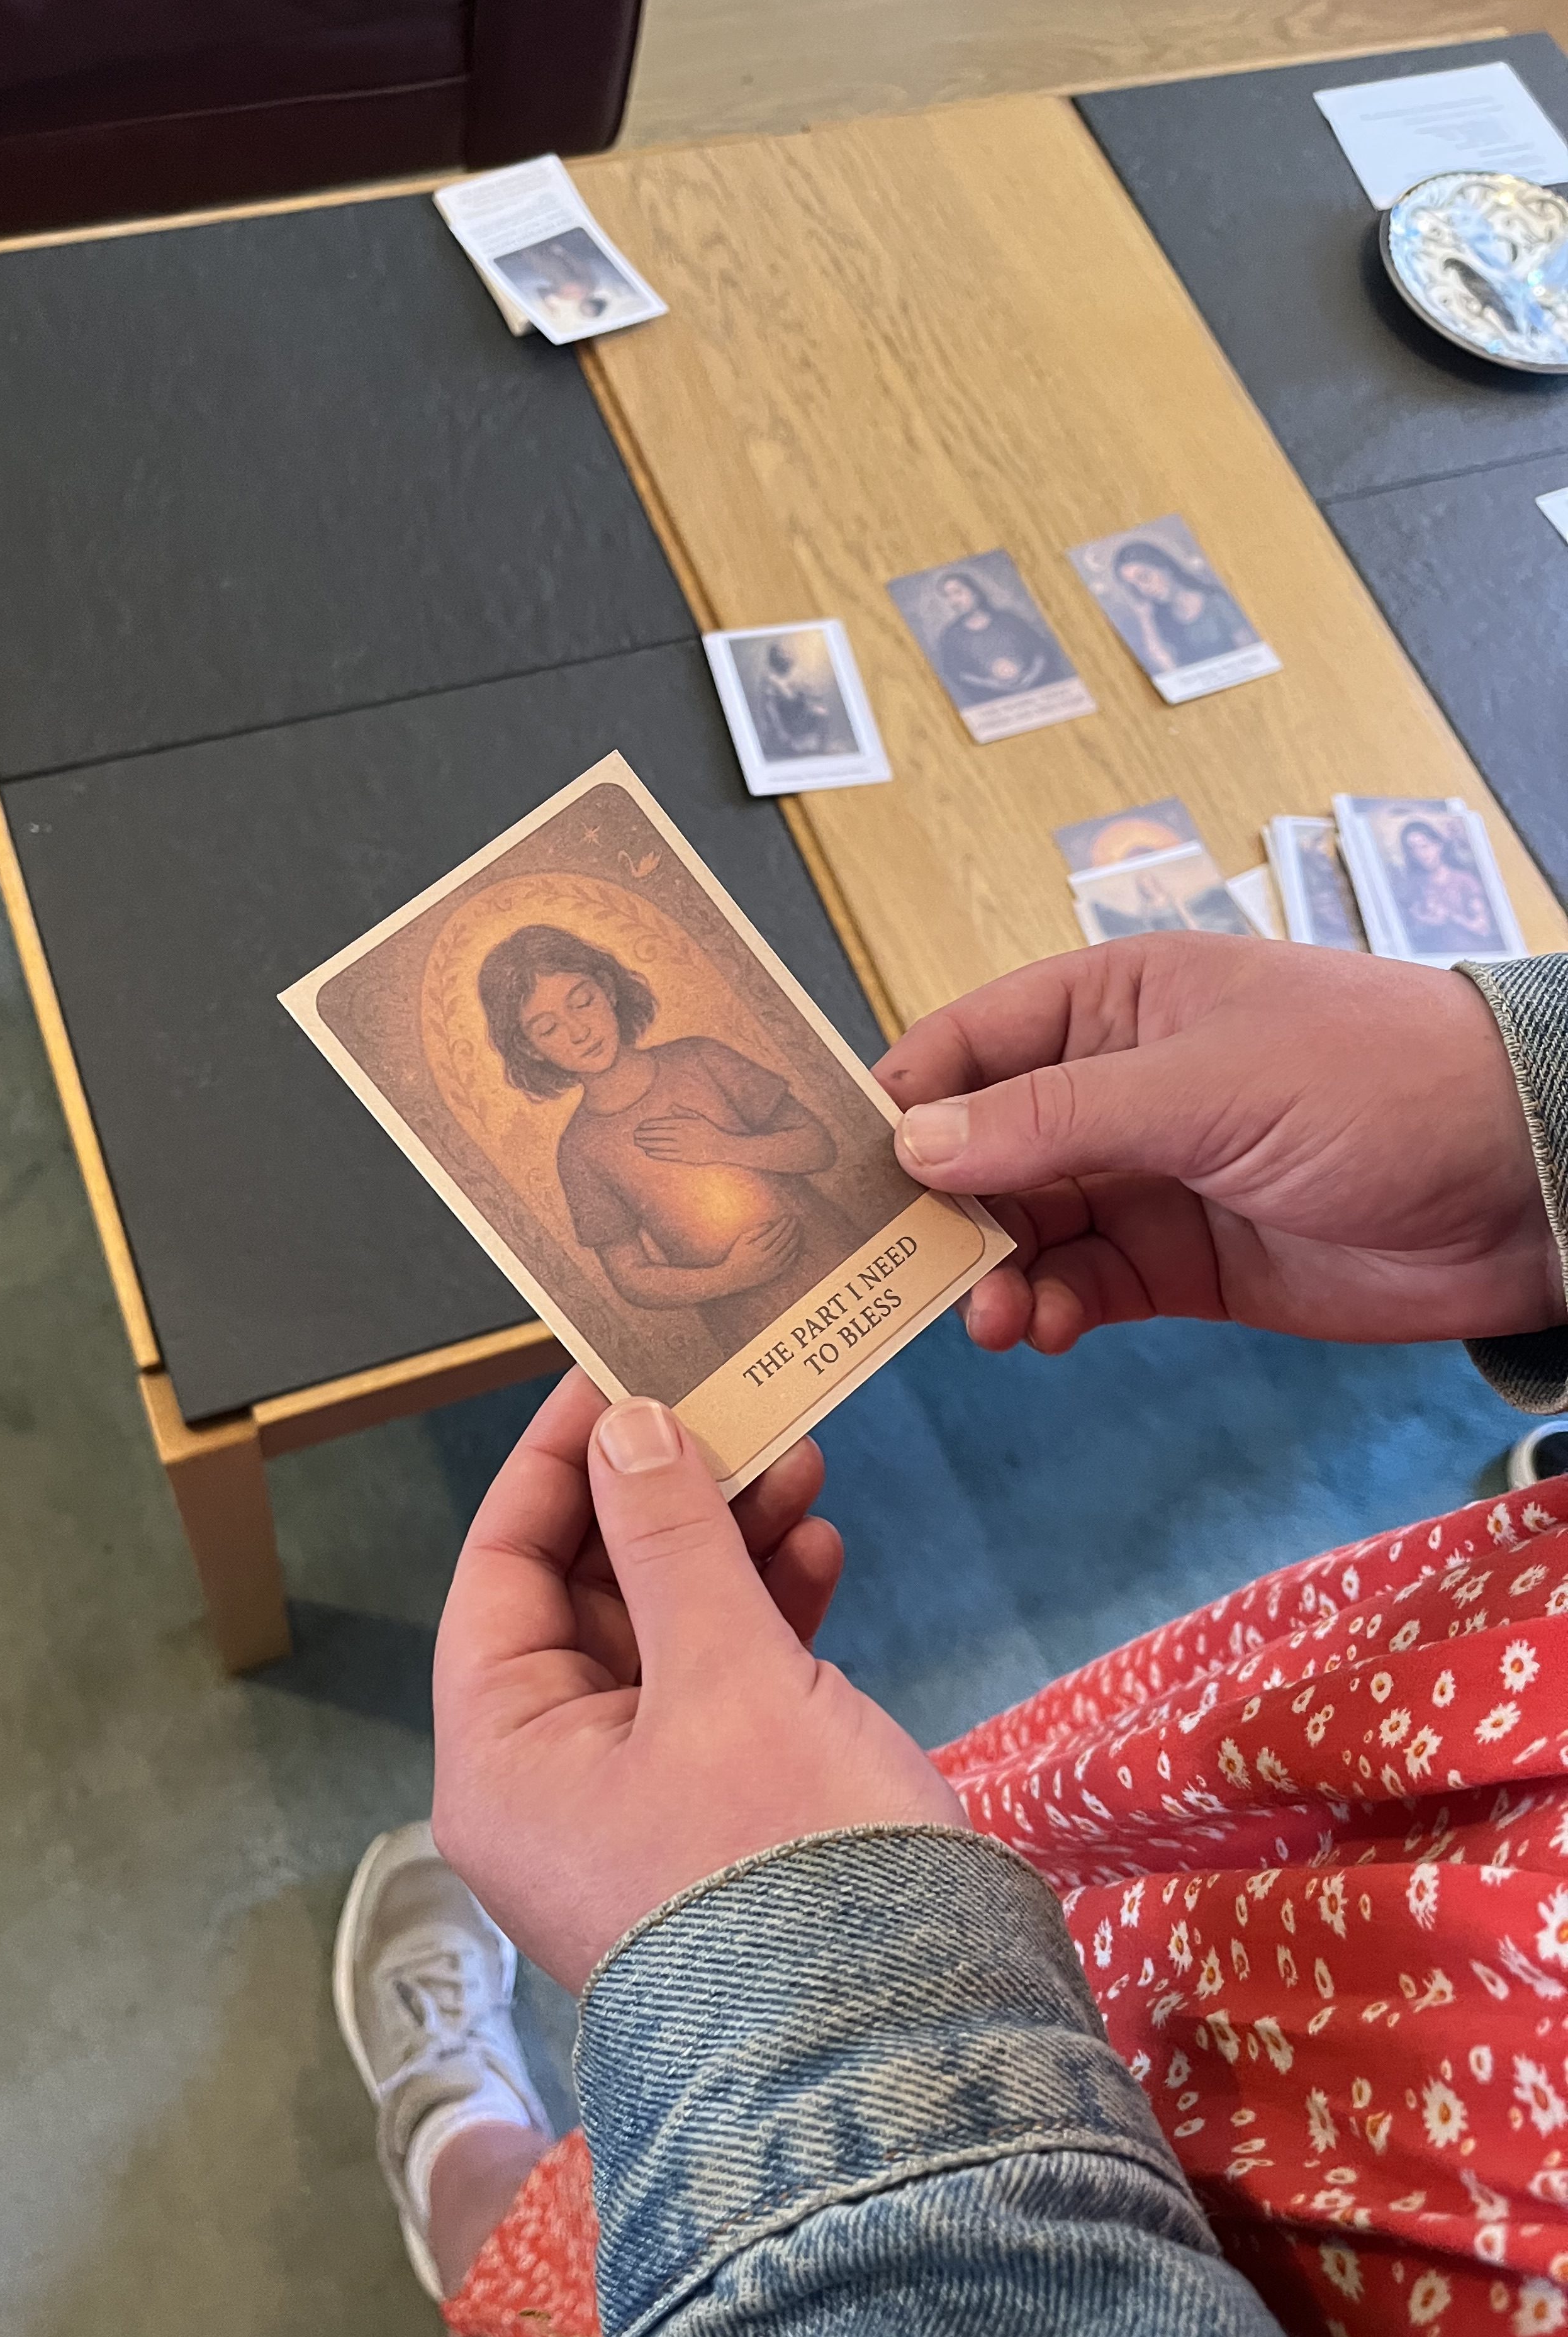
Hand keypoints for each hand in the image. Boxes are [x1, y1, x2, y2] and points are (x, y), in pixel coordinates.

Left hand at [431, 1373, 963, 1991]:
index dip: (556, 1463)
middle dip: (664, 1496)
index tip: (617, 1372)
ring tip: (801, 1465)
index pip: (500, 1571)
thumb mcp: (725, 1675)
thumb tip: (624, 1426)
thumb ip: (670, 1537)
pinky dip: (766, 1617)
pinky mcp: (723, 1821)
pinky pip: (723, 1691)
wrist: (903, 2059)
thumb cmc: (789, 1869)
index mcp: (503, 1759)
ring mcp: (639, 1809)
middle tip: (741, 1411)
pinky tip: (819, 1554)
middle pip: (586, 1598)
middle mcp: (553, 1787)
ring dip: (727, 1544)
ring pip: (666, 1635)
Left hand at [633, 1103, 733, 1164]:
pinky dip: (656, 1154)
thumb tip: (672, 1105)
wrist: (721, 1147)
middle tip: (634, 1135)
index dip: (648, 1125)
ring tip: (638, 1143)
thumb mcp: (697, 1118)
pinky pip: (666, 1156)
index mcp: (683, 1123)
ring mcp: (682, 1147)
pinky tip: (648, 1152)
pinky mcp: (684, 1158)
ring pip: (660, 1145)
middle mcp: (681, 1135)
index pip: (661, 1123)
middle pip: (658, 1134)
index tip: (640, 1125)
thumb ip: (683, 1111)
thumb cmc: (709, 1131)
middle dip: (644, 1135)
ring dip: (647, 1144)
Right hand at [722, 1213, 801, 1283]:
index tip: (788, 1217)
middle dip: (790, 1228)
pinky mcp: (774, 1274)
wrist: (732, 1277)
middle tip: (795, 1221)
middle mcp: (767, 1256)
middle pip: (783, 1240)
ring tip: (798, 1231)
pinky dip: (793, 1255)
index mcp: (758, 1247)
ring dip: (794, 1239)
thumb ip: (757, 1230)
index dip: (783, 1224)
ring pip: (787, 1250)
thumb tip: (770, 1223)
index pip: (775, 1232)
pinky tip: (796, 1248)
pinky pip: (787, 1263)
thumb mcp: (742, 1240)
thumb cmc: (736, 1256)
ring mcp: (772, 1266)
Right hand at [878, 934, 1559, 1354]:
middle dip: (935, 1210)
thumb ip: (1053, 1119)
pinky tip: (1046, 1332)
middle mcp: (1114, 1087)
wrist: (1521, 1183)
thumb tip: (914, 1142)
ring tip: (992, 1320)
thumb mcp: (1201, 1084)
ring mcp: (1147, 1178)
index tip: (837, 1175)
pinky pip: (1083, 1286)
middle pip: (979, 1148)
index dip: (899, 1103)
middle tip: (899, 1274)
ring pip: (1023, 1228)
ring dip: (992, 1274)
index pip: (967, 1045)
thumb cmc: (1373, 1082)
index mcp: (1111, 1004)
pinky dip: (1052, 1311)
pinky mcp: (1181, 1264)